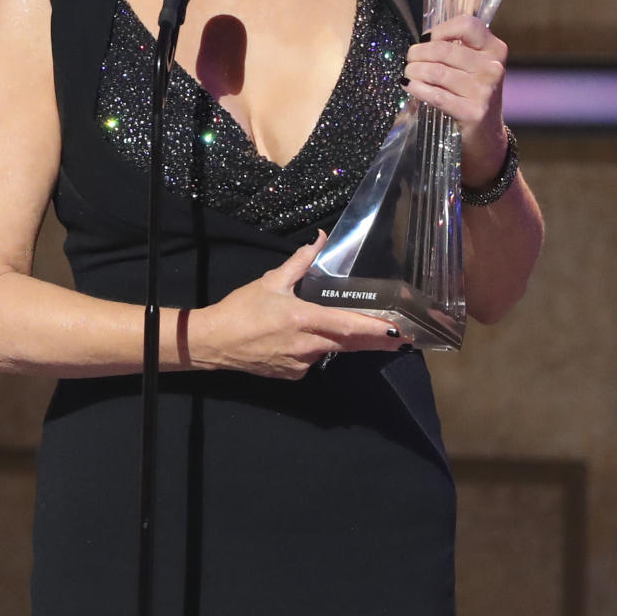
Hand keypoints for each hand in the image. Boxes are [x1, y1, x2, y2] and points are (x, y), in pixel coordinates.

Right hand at [187, 233, 407, 380]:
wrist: (215, 343)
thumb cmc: (242, 309)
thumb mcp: (271, 281)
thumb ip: (300, 262)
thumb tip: (320, 239)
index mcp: (303, 319)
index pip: (347, 325)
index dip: (374, 329)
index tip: (397, 332)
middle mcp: (308, 346)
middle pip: (349, 344)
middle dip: (376, 341)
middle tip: (401, 338)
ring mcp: (301, 364)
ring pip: (331, 350)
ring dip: (343, 340)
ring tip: (356, 330)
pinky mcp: (293, 375)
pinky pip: (314, 359)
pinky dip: (317, 347)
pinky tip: (305, 338)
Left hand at [403, 15, 508, 186]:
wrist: (486, 138)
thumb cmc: (471, 96)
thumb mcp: (472, 68)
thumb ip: (455, 50)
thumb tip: (421, 41)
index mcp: (495, 50)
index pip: (468, 24)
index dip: (441, 29)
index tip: (426, 39)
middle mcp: (493, 68)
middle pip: (445, 49)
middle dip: (418, 52)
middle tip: (409, 59)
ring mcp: (486, 91)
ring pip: (437, 72)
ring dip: (414, 71)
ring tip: (408, 73)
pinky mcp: (475, 112)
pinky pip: (437, 95)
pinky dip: (418, 89)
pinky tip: (409, 86)